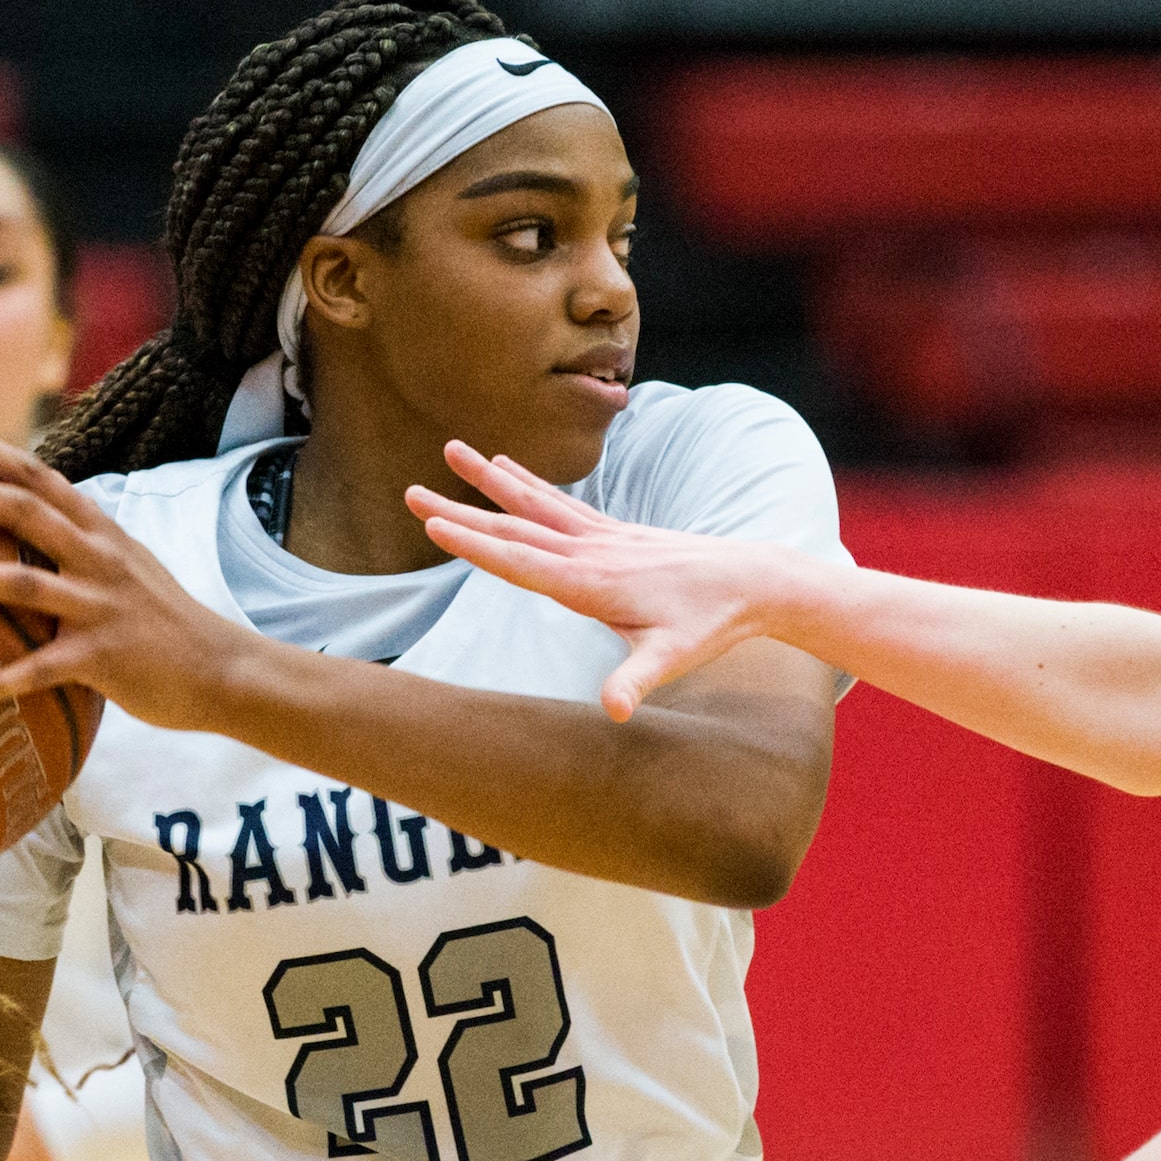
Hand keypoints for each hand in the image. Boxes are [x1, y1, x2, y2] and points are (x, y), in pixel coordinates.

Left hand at [0, 426, 244, 728]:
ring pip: (22, 582)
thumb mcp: (129, 566)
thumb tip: (28, 527)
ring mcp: (101, 607)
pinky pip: (41, 669)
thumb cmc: (168, 621)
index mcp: (102, 534)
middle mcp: (99, 560)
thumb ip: (82, 544)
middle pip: (23, 512)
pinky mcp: (103, 657)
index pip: (39, 476)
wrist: (225, 670)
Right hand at [411, 441, 804, 720]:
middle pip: (515, 528)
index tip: (432, 523)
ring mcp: (602, 537)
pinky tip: (505, 467)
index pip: (521, 562)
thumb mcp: (672, 659)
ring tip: (453, 449)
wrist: (751, 581)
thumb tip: (614, 711)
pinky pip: (561, 503)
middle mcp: (590, 552)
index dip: (475, 544)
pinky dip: (529, 483)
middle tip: (409, 492)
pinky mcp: (614, 532)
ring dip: (490, 480)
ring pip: (535, 504)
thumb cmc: (709, 625)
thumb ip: (638, 681)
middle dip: (462, 510)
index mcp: (591, 583)